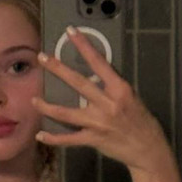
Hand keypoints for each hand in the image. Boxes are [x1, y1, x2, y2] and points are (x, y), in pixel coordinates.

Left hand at [32, 28, 174, 176]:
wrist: (148, 149)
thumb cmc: (140, 120)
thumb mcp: (130, 97)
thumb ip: (111, 88)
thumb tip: (93, 77)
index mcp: (119, 89)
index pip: (99, 62)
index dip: (84, 46)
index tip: (71, 32)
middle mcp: (108, 104)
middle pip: (78, 83)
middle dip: (58, 69)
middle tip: (42, 58)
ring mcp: (99, 123)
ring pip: (67, 113)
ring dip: (48, 107)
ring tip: (34, 100)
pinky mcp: (93, 139)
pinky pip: (69, 139)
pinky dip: (54, 138)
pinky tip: (40, 135)